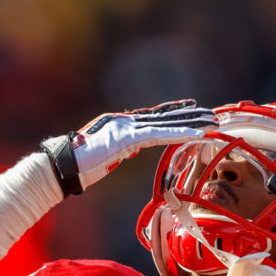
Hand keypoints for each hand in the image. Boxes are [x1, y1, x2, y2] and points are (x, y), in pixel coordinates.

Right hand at [41, 99, 216, 195]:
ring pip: (166, 124)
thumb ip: (119, 150)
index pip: (153, 118)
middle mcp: (125, 121)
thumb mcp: (105, 156)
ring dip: (191, 123)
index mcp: (121, 125)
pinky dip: (178, 134)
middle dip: (189, 116)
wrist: (63, 166)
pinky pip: (158, 136)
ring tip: (211, 122)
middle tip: (212, 114)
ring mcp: (126, 128)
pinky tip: (195, 134)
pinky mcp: (126, 138)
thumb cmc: (79, 165)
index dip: (174, 113)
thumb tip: (129, 151)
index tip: (193, 109)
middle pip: (164, 117)